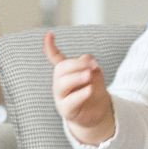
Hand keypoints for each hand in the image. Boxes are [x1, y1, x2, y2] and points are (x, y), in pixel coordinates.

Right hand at [43, 31, 115, 145]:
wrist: (98, 114)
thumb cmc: (94, 91)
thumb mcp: (96, 75)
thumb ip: (90, 65)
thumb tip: (87, 58)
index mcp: (66, 72)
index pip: (55, 58)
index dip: (50, 47)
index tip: (49, 34)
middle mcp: (60, 83)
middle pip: (61, 69)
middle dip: (76, 64)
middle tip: (93, 65)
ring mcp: (61, 97)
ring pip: (61, 84)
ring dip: (76, 77)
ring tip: (88, 75)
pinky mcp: (66, 110)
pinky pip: (70, 102)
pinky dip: (80, 94)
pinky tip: (89, 89)